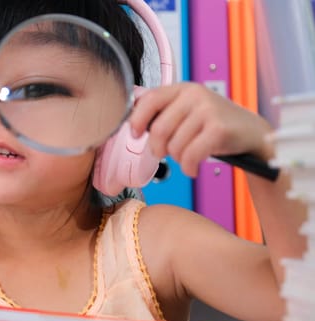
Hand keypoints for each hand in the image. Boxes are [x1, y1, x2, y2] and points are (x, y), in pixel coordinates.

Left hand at [129, 82, 273, 176]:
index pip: (149, 100)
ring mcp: (207, 111)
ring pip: (174, 146)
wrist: (251, 132)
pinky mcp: (218, 129)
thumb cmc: (213, 124)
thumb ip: (164, 112)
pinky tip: (192, 168)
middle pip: (159, 129)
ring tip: (187, 156)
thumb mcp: (188, 110)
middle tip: (164, 154)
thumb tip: (134, 123)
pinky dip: (188, 167)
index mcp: (183, 88)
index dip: (137, 119)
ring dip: (178, 159)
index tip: (136, 134)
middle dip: (158, 148)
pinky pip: (190, 155)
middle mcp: (195, 95)